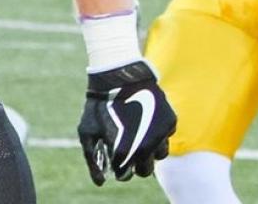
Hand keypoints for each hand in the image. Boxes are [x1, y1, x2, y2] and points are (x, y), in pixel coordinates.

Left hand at [78, 60, 175, 185]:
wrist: (118, 76)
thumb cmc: (99, 104)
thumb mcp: (87, 131)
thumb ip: (92, 159)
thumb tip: (100, 182)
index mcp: (125, 152)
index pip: (126, 175)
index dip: (119, 170)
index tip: (115, 160)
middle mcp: (146, 147)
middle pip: (145, 171)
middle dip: (136, 164)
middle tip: (128, 150)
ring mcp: (160, 134)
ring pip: (159, 155)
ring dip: (150, 150)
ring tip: (138, 135)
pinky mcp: (170, 121)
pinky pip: (166, 136)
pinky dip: (158, 133)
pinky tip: (146, 121)